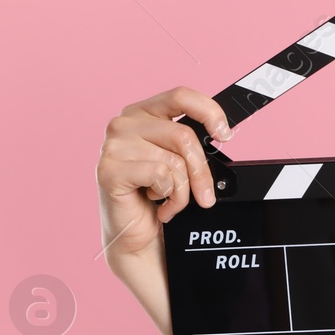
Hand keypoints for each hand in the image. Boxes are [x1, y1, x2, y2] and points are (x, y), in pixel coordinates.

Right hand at [94, 87, 232, 334]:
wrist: (139, 239)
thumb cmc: (159, 198)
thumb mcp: (181, 161)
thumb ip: (191, 140)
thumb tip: (224, 130)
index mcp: (142, 113)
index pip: (180, 95)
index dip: (208, 111)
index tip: (226, 134)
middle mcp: (123, 124)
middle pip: (184, 134)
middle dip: (201, 170)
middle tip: (204, 195)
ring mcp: (112, 146)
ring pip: (174, 159)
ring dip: (182, 189)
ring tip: (170, 201)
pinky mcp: (108, 170)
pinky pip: (160, 174)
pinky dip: (169, 196)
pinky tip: (155, 204)